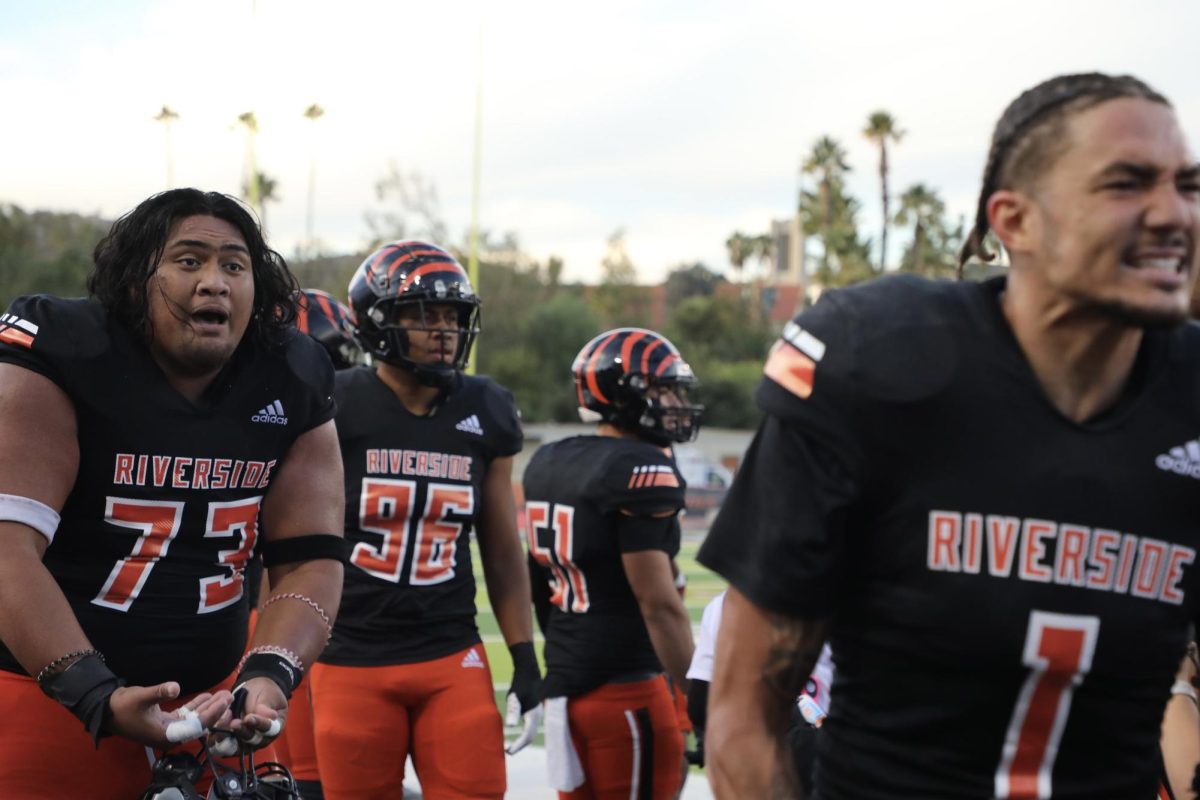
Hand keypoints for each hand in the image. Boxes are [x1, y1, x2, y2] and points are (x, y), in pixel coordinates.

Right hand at [107, 683, 232, 746]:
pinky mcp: (165, 722)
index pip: (196, 726)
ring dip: (208, 707)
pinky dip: (196, 707)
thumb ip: (159, 692)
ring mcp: (168, 729)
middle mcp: (169, 736)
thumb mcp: (142, 696)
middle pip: (199, 724)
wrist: (106, 709)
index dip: (213, 713)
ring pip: (194, 719)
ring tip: (223, 694)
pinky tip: (206, 696)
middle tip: (230, 695)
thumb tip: (175, 687)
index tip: (225, 701)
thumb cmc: (123, 705)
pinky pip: (186, 716)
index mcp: (166, 736)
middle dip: (215, 710)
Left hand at [209, 676, 287, 754]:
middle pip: (250, 741)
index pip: (269, 730)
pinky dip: (216, 736)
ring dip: (227, 737)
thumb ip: (267, 706)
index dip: (259, 724)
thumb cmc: (265, 693)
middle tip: (234, 723)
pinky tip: (213, 727)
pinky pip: (221, 744)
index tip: (250, 718)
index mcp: (274, 729)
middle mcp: (260, 740)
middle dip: (241, 732)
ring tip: (222, 723)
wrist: (253, 692)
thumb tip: (271, 716)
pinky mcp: (230, 741)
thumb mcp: (268, 696)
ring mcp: (244, 742)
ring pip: (234, 747)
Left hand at [505, 641, 542, 754]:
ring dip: (522, 741)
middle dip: (520, 745)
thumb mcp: (514, 697)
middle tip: (508, 752)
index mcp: (534, 715)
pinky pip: (530, 727)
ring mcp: (537, 714)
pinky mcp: (534, 711)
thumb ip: (513, 711)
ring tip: (510, 747)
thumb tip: (510, 726)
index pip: (527, 735)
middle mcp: (538, 716)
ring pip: (531, 732)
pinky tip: (516, 734)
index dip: (518, 745)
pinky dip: (523, 734)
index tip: (508, 751)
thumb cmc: (520, 684)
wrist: (528, 671)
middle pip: (530, 736)